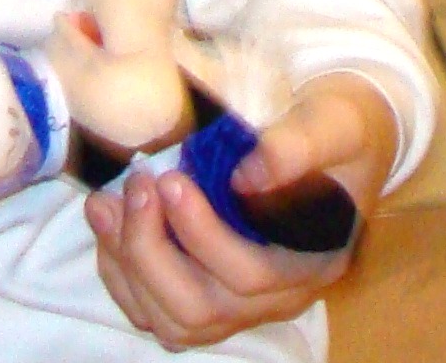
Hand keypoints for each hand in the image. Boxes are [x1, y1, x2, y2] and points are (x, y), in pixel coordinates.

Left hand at [85, 76, 392, 348]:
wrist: (335, 138)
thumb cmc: (339, 129)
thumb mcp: (335, 124)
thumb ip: (298, 146)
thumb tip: (246, 175)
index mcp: (314, 263)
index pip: (252, 276)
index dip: (203, 236)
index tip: (171, 179)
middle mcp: (277, 299)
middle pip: (202, 311)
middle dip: (152, 253)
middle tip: (136, 186)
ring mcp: (240, 304)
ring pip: (172, 321)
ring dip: (128, 267)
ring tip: (106, 204)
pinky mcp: (208, 290)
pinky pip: (156, 310)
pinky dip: (122, 274)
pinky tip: (108, 222)